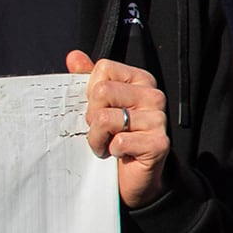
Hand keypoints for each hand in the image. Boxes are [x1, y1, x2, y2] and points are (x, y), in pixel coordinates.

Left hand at [71, 51, 172, 209]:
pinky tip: (119, 154)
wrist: (131, 176)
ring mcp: (158, 119)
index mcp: (141, 80)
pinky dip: (112, 151)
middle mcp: (154, 96)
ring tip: (107, 144)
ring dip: (97, 138)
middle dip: (92, 116)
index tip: (100, 108)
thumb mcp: (98, 105)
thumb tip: (74, 56)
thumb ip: (87, 79)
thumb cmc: (114, 136)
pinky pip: (119, 141)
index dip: (91, 91)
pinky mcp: (158, 143)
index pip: (104, 69)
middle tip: (102, 130)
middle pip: (102, 91)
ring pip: (105, 118)